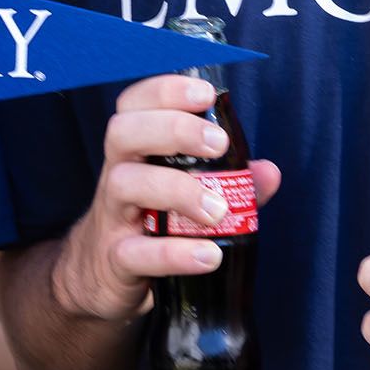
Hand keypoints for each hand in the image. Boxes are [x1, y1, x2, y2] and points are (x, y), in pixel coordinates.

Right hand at [51, 73, 281, 324]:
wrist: (101, 279)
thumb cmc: (149, 225)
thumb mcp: (185, 197)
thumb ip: (229, 183)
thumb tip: (268, 171)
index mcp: (135, 152)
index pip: (135, 105)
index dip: (165, 90)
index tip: (205, 94)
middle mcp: (117, 174)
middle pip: (123, 132)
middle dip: (173, 128)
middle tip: (217, 143)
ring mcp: (112, 216)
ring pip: (125, 183)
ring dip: (177, 189)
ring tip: (217, 210)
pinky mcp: (114, 261)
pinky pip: (136, 252)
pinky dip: (174, 254)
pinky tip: (209, 255)